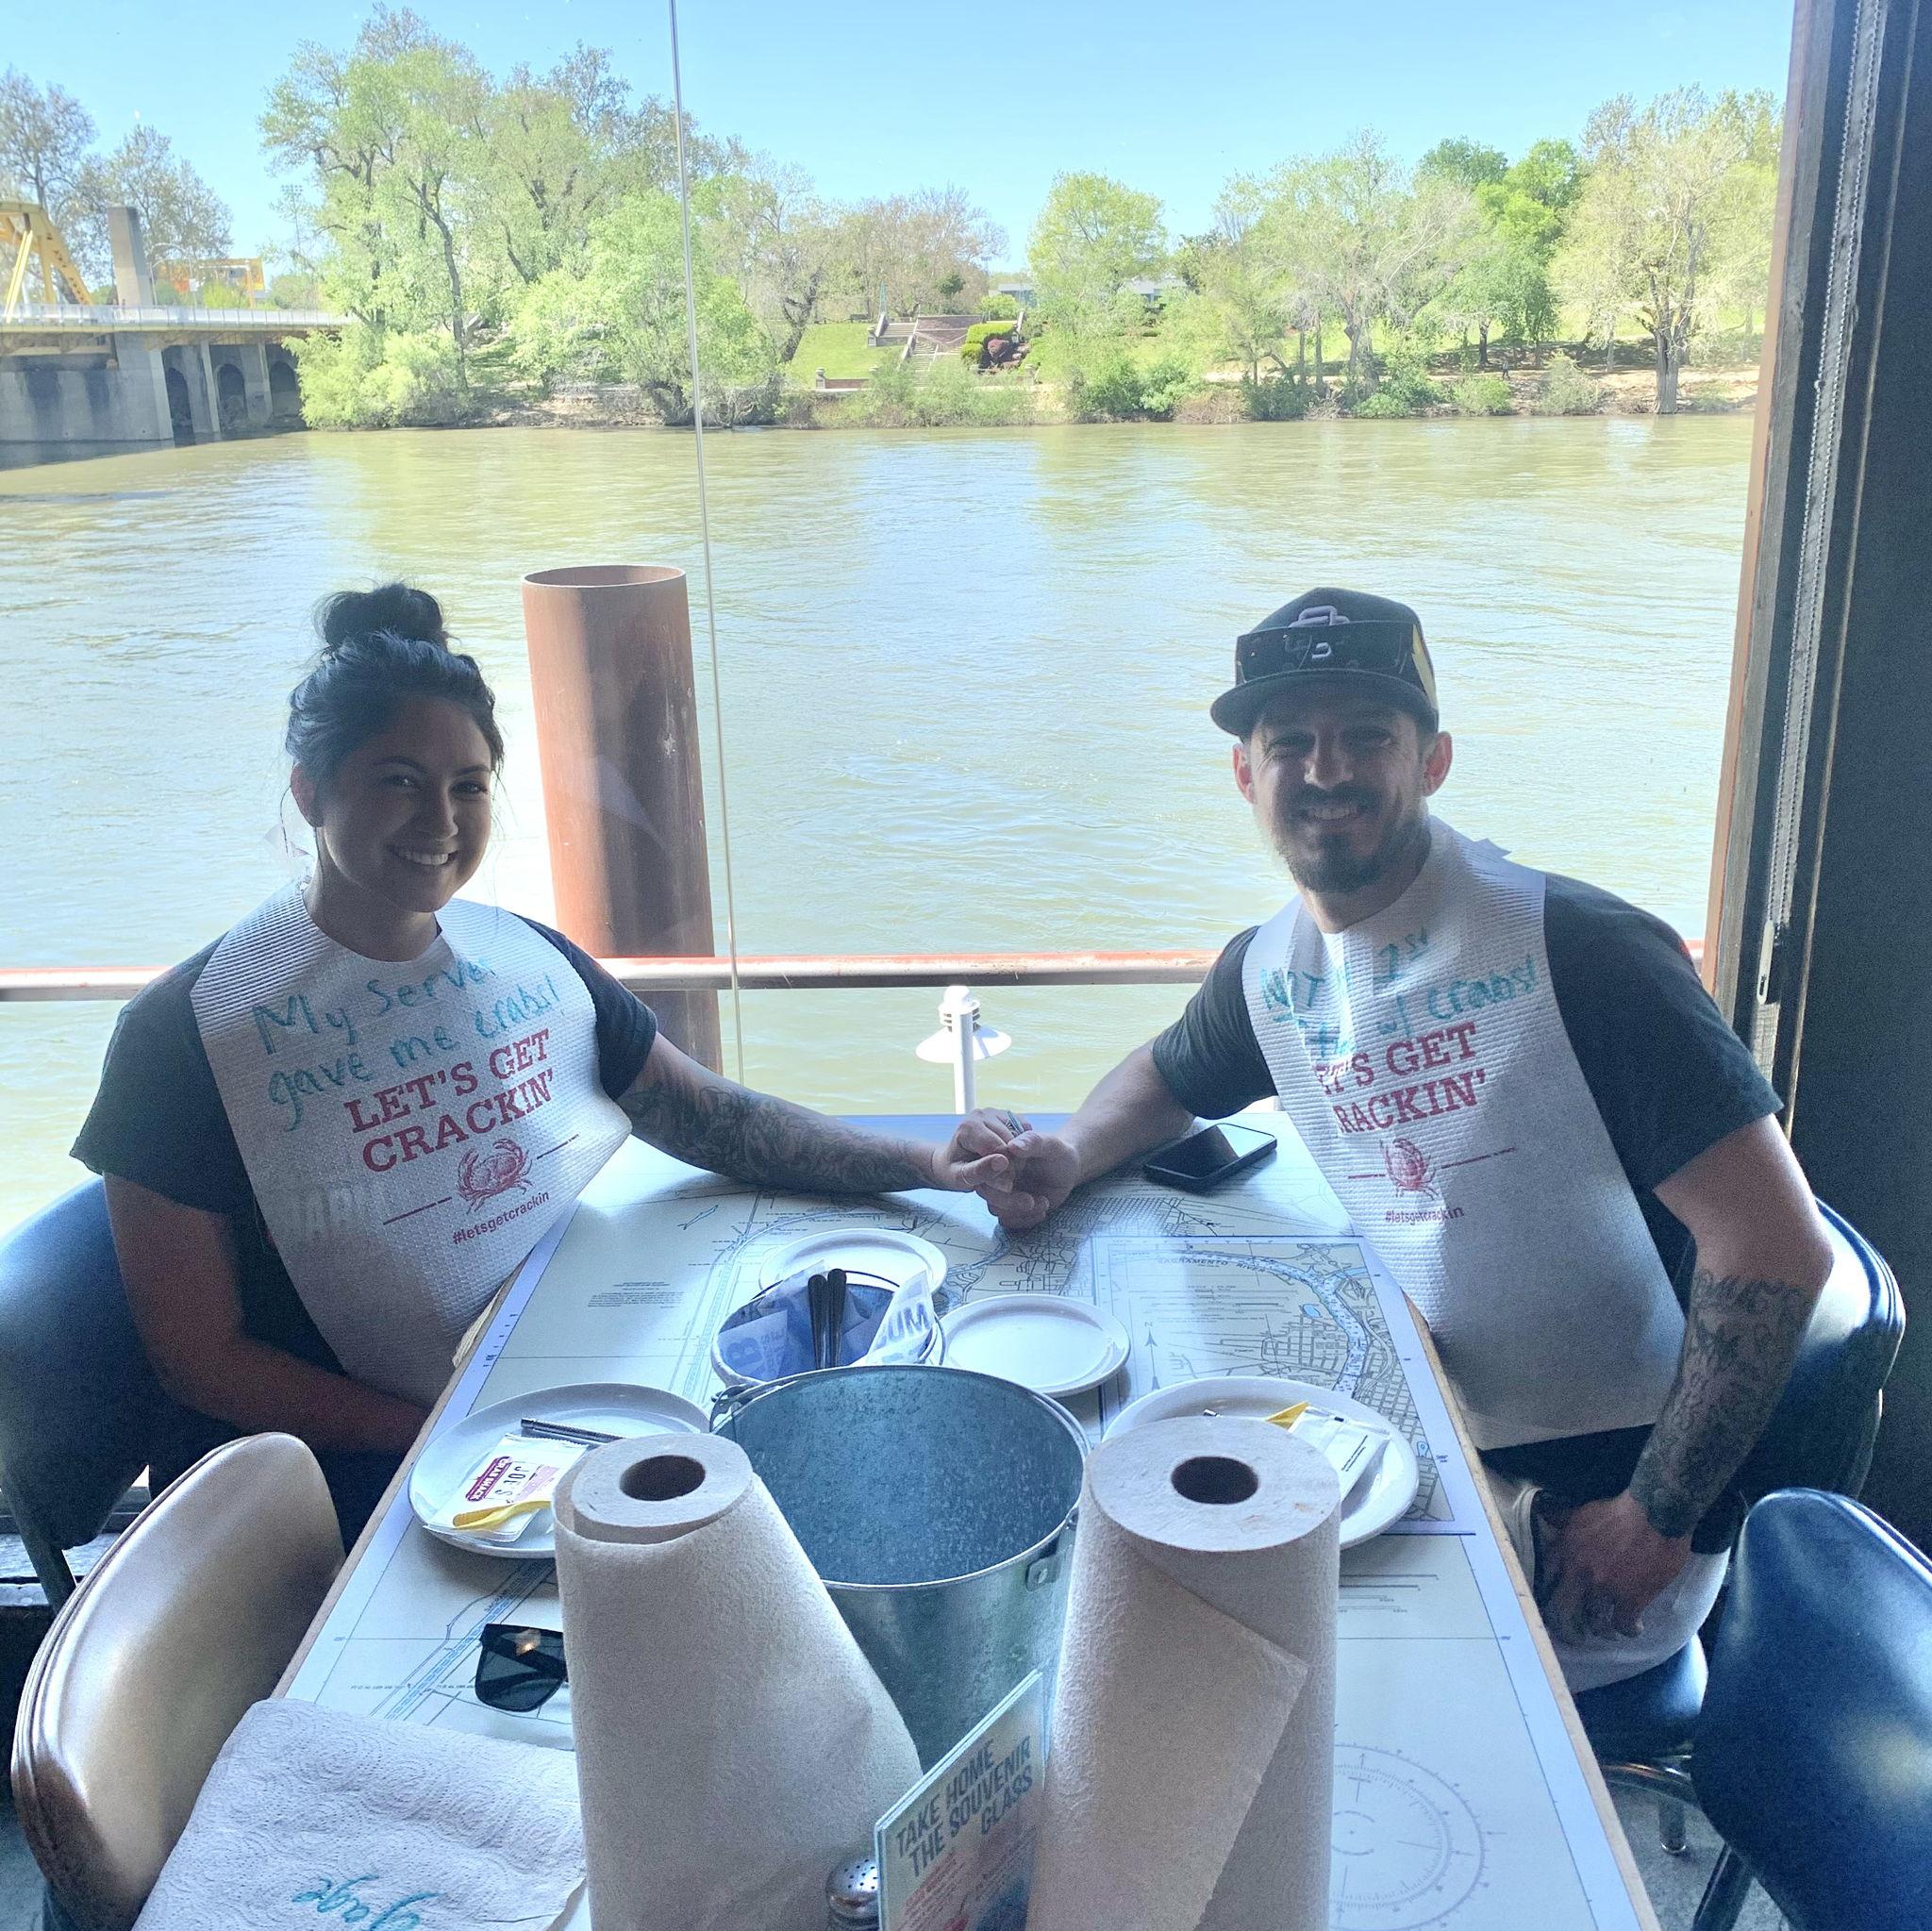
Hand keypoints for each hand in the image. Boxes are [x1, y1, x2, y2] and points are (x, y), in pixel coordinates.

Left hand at [927, 1108, 1027, 1192]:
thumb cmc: (954, 1171)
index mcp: (969, 1126)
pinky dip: (1023, 1151)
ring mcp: (997, 1113)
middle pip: (1012, 1143)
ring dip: (1019, 1159)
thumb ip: (979, 1172)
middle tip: (1003, 1180)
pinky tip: (1010, 1160)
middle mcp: (983, 1114)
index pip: (999, 1149)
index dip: (1005, 1171)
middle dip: (1012, 1166)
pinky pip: (1026, 1135)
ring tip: (1004, 1172)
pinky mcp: (1010, 1117)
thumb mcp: (960, 1178)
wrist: (951, 1160)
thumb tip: (1002, 1162)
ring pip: (1021, 1140)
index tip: (1003, 1185)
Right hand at [961, 1114, 1080, 1229]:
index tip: (1010, 1185)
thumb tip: (1013, 1146)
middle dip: (1008, 1201)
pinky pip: (1007, 1220)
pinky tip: (1042, 1210)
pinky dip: (1024, 1220)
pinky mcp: (1010, 1208)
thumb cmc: (1057, 1153)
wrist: (1067, 1170)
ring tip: (1044, 1203)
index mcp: (999, 1155)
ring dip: (1019, 1212)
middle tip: (1031, 1201)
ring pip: (996, 1209)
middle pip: (987, 1193)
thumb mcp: (1049, 1144)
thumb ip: (1032, 1142)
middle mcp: (996, 1174)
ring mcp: (1002, 1192)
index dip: (995, 1179)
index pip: (986, 1169)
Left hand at [1534, 1490, 1692, 1643]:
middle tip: (1572, 1629)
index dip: (1548, 1590)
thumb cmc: (1621, 1510)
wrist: (1656, 1513)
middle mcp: (1579, 1571)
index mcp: (1566, 1549)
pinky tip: (1634, 1628)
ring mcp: (1603, 1588)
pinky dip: (1628, 1630)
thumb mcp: (1583, 1511)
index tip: (1552, 1599)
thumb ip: (1563, 1519)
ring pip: (1593, 1620)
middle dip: (1566, 1621)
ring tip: (1605, 1629)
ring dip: (1600, 1627)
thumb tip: (1543, 1513)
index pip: (1546, 1576)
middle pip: (1563, 1606)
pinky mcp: (1630, 1599)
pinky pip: (1622, 1625)